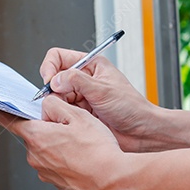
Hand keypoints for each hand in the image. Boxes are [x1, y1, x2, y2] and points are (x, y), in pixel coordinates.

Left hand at [0, 97, 129, 189]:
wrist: (114, 181)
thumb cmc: (98, 151)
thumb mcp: (78, 116)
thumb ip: (55, 105)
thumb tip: (45, 105)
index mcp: (36, 137)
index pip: (10, 120)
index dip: (5, 110)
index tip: (0, 106)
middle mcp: (36, 157)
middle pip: (33, 134)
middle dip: (46, 127)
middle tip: (69, 124)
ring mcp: (45, 172)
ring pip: (46, 150)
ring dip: (58, 144)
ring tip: (81, 143)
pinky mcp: (57, 183)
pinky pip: (56, 164)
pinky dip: (66, 159)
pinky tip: (83, 156)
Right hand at [40, 49, 155, 151]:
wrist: (140, 132)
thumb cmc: (131, 108)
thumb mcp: (103, 90)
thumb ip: (76, 81)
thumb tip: (55, 80)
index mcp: (91, 65)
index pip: (58, 57)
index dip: (50, 67)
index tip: (49, 81)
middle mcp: (83, 79)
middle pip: (54, 78)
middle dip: (53, 90)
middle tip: (59, 101)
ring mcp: (81, 96)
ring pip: (55, 96)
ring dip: (58, 104)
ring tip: (72, 113)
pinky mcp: (79, 112)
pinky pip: (61, 110)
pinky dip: (62, 115)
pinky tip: (73, 120)